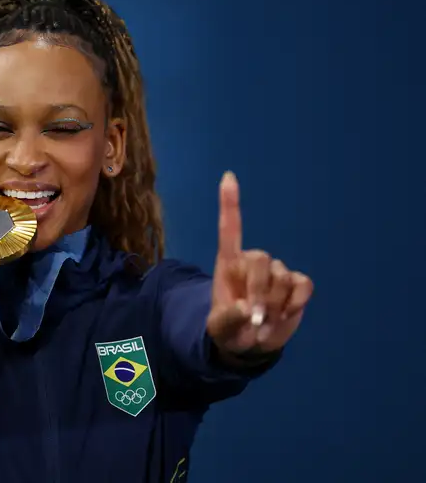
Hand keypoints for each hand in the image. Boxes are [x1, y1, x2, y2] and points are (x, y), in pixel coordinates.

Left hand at [207, 172, 313, 356]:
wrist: (251, 345)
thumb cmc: (229, 329)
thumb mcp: (220, 328)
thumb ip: (228, 318)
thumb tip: (247, 309)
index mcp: (228, 264)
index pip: (229, 229)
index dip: (230, 203)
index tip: (228, 176)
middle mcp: (253, 262)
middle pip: (262, 260)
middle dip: (259, 292)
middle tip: (254, 321)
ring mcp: (277, 272)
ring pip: (282, 278)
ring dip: (274, 306)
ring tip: (263, 324)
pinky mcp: (297, 284)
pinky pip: (302, 286)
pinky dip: (295, 304)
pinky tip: (285, 315)